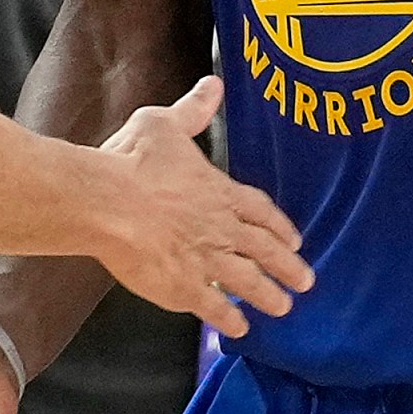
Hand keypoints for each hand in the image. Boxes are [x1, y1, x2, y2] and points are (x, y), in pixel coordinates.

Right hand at [92, 76, 311, 336]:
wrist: (106, 200)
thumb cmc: (130, 160)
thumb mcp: (163, 124)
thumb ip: (193, 110)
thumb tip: (214, 85)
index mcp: (218, 191)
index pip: (259, 211)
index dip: (279, 226)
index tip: (295, 239)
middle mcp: (220, 227)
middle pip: (264, 250)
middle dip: (288, 266)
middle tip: (306, 282)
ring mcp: (204, 259)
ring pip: (247, 282)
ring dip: (268, 296)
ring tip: (283, 308)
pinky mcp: (182, 286)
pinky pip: (214, 307)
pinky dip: (229, 318)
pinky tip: (238, 328)